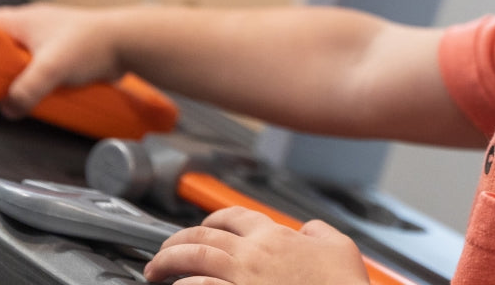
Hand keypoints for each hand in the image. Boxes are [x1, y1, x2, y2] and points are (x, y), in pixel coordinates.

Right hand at [0, 3, 123, 117]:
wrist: (129, 43)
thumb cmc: (94, 41)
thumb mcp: (51, 68)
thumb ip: (25, 90)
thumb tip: (9, 107)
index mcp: (23, 20)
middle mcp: (34, 27)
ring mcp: (49, 40)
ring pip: (19, 61)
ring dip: (17, 78)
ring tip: (15, 92)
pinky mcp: (62, 55)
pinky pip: (39, 70)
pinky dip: (36, 82)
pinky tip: (39, 93)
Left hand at [143, 208, 370, 284]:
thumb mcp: (339, 246)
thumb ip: (319, 232)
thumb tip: (308, 230)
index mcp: (274, 236)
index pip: (234, 216)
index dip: (214, 218)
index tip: (204, 225)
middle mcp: (251, 256)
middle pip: (202, 239)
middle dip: (175, 242)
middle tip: (162, 251)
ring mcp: (240, 283)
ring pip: (192, 265)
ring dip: (168, 266)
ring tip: (155, 272)